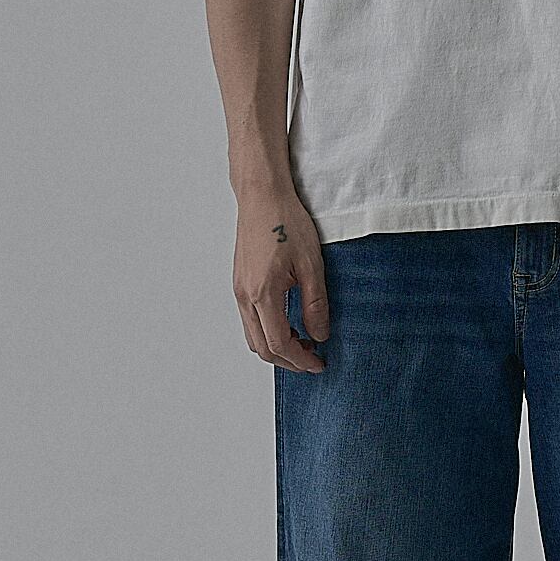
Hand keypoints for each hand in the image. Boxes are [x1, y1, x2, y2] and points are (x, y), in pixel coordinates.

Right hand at [233, 192, 328, 372]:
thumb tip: (320, 334)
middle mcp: (245, 296)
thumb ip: (315, 304)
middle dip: (288, 360)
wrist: (263, 197)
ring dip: (276, 347)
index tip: (318, 363)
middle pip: (261, 347)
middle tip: (313, 360)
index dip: (300, 360)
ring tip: (303, 343)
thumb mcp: (311, 265)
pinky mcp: (240, 283)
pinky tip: (287, 324)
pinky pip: (249, 320)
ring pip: (253, 336)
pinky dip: (267, 332)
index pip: (279, 343)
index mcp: (263, 293)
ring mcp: (239, 290)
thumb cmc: (286, 222)